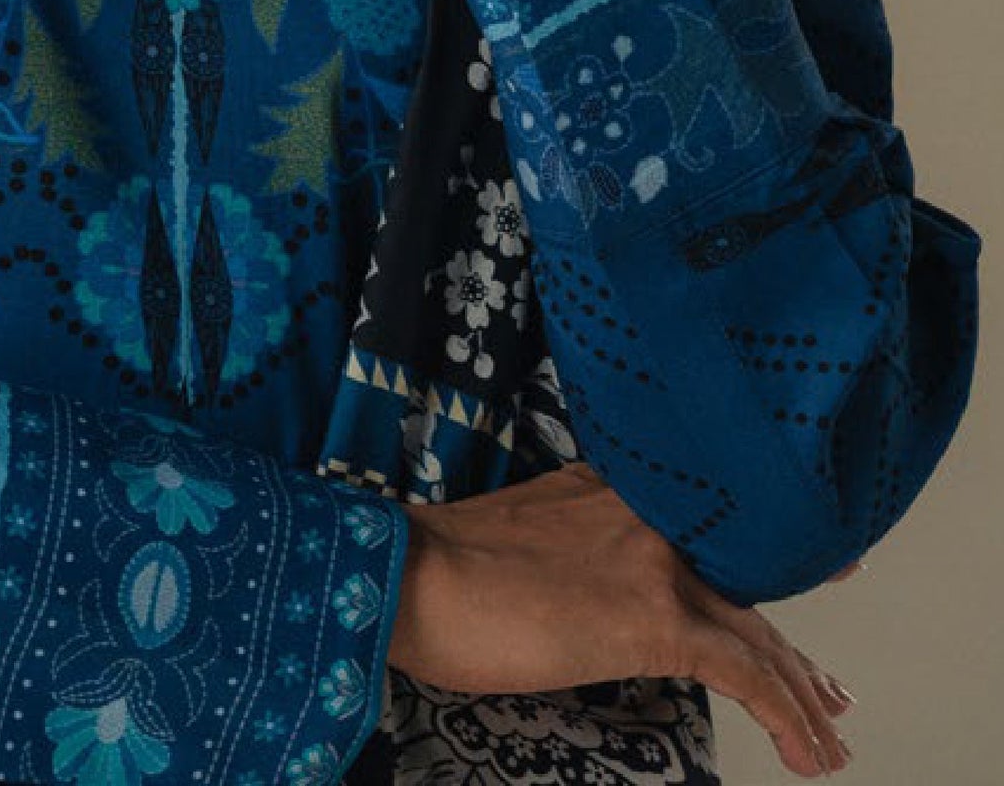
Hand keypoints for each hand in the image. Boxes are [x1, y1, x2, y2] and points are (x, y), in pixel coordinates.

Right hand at [389, 464, 857, 777]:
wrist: (409, 572)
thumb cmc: (440, 566)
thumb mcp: (520, 535)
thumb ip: (573, 551)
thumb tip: (590, 599)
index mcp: (612, 490)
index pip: (705, 535)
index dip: (758, 572)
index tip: (801, 591)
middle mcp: (645, 513)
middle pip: (744, 587)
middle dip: (794, 652)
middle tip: (831, 694)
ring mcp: (653, 563)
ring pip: (759, 632)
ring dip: (803, 695)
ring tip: (829, 742)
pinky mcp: (653, 618)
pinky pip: (744, 672)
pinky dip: (786, 714)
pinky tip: (806, 752)